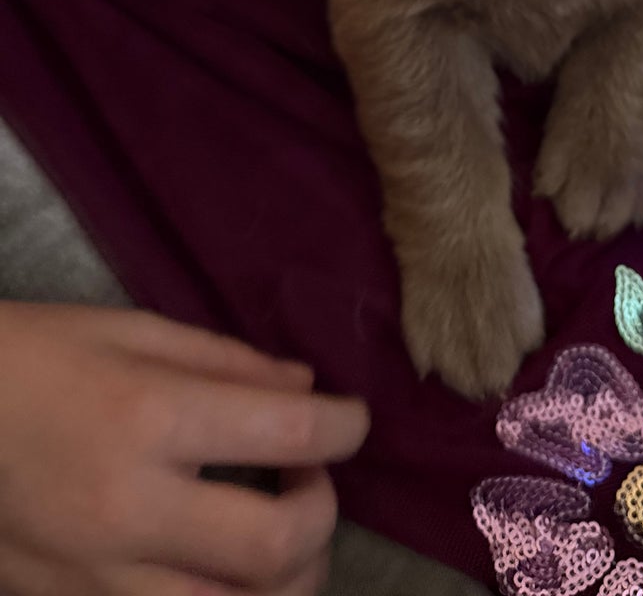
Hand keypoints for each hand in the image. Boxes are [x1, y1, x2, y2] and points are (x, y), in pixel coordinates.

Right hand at [0, 305, 369, 595]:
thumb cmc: (30, 359)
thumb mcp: (129, 330)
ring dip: (282, 582)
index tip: (353, 419)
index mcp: (149, 416)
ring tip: (279, 536)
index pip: (289, 433)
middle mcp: (130, 508)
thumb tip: (307, 388)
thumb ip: (226, 361)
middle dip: (324, 514)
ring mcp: (98, 578)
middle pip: (277, 548)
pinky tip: (225, 573)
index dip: (346, 426)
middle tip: (311, 480)